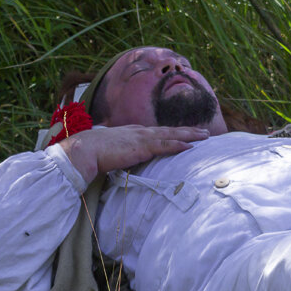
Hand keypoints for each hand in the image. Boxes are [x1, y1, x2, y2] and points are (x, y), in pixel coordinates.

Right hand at [59, 125, 209, 182]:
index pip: (158, 132)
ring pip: (171, 135)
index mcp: (133, 132)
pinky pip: (164, 145)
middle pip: (169, 130)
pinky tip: (190, 145)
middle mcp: (140, 131)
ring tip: (204, 136)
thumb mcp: (111, 150)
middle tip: (204, 132)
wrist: (85, 150)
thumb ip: (121, 153)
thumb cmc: (93, 153)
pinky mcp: (142, 147)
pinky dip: (178, 144)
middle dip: (188, 131)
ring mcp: (142, 138)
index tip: (186, 133)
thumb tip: (123, 160)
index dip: (173, 132)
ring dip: (189, 135)